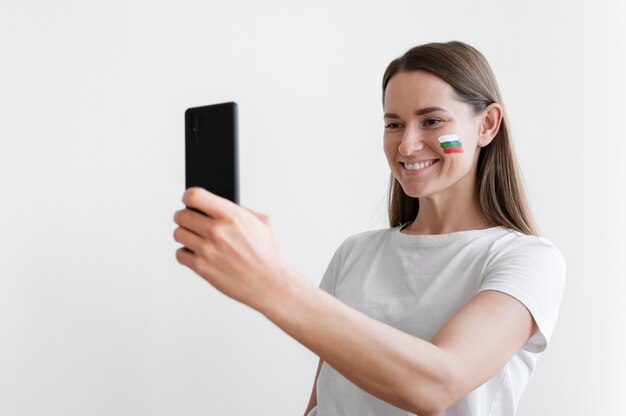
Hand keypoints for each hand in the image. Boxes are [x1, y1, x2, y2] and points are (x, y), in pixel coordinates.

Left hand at [173, 187, 296, 310]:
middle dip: (185, 216)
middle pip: (181, 215)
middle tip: (190, 220)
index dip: (189, 196)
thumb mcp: (262, 222)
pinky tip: (196, 252)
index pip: (195, 196)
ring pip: (178, 233)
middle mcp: (216, 231)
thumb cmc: (269, 253)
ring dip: (185, 234)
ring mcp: (207, 250)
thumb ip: (239, 210)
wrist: (270, 283)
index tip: (190, 200)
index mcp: (231, 216)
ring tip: (194, 237)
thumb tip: (218, 204)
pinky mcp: (202, 267)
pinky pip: (179, 254)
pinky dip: (185, 253)